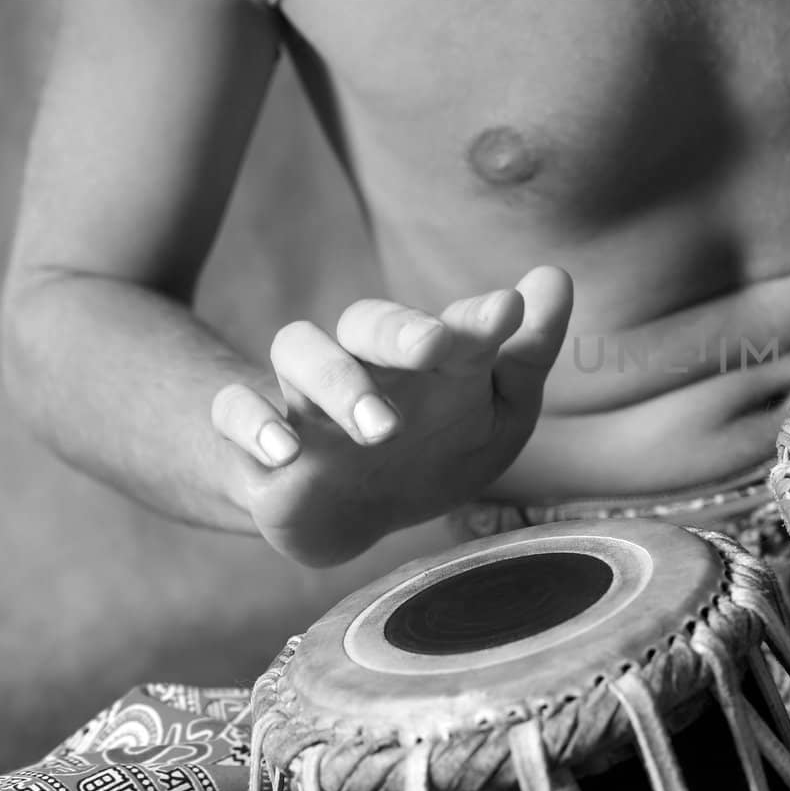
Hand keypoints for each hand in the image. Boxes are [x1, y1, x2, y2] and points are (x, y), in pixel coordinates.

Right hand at [209, 266, 573, 564]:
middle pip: (365, 320)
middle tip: (434, 348)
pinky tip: (284, 453)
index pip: (448, 323)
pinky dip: (253, 425)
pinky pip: (233, 411)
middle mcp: (364, 363)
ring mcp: (307, 400)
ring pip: (299, 351)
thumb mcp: (495, 413)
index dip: (477, 317)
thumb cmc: (437, 448)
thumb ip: (525, 355)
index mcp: (425, 356)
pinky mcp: (258, 445)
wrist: (355, 513)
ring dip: (337, 382)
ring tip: (378, 427)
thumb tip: (555, 277)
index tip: (509, 310)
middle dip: (399, 330)